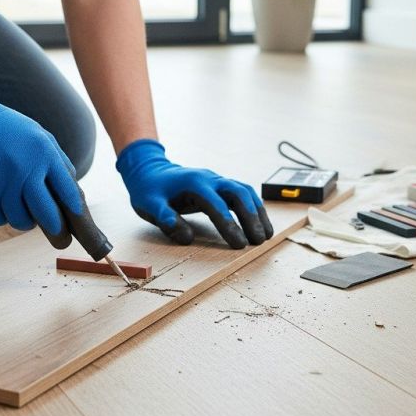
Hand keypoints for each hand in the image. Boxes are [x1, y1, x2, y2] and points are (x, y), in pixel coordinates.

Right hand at [0, 72, 80, 246]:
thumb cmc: (8, 131)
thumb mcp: (40, 138)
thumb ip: (57, 165)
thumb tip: (74, 198)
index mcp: (45, 153)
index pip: (69, 193)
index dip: (76, 214)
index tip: (79, 229)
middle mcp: (26, 168)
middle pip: (48, 216)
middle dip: (57, 232)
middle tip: (61, 241)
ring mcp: (2, 181)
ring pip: (21, 221)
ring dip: (23, 220)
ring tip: (20, 206)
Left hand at [116, 139, 272, 248]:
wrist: (149, 170)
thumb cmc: (149, 190)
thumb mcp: (149, 206)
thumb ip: (166, 219)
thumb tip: (187, 238)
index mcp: (193, 183)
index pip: (216, 205)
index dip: (229, 225)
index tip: (239, 245)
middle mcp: (209, 178)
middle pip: (238, 193)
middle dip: (251, 217)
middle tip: (259, 240)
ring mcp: (216, 179)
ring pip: (244, 191)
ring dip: (257, 212)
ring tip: (266, 235)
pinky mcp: (219, 184)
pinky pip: (242, 192)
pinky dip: (253, 206)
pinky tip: (259, 222)